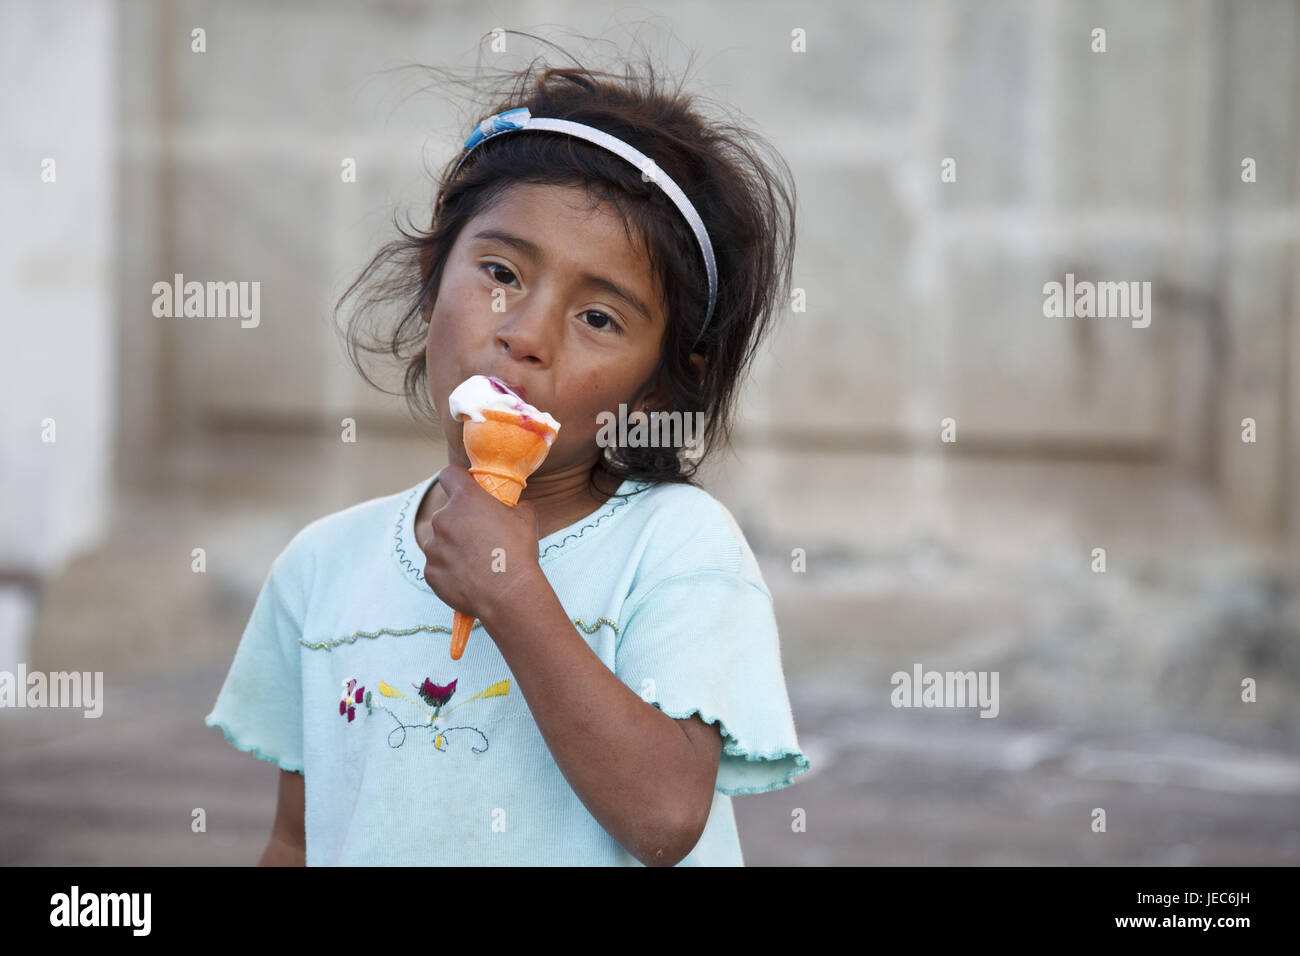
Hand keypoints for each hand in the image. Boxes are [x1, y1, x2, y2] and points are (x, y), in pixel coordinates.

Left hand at [418, 465, 543, 630]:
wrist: (509, 594)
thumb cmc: (518, 552)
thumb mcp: (526, 518)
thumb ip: (515, 505)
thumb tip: (516, 506)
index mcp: (465, 500)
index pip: (449, 475)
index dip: (457, 480)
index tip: (465, 488)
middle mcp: (443, 519)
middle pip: (446, 514)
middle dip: (459, 524)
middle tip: (480, 539)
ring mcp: (433, 547)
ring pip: (439, 542)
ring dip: (452, 548)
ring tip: (476, 564)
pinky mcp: (430, 572)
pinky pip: (437, 567)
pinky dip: (449, 571)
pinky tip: (469, 579)